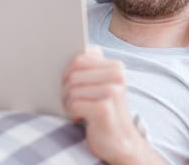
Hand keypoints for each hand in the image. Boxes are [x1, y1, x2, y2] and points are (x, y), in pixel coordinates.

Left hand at [62, 48, 164, 164]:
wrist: (121, 142)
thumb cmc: (104, 109)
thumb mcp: (100, 84)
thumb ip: (89, 65)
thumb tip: (67, 46)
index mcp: (116, 66)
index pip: (78, 59)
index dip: (67, 73)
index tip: (72, 86)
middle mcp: (117, 76)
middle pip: (73, 74)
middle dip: (66, 89)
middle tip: (72, 101)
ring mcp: (112, 92)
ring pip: (71, 89)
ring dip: (68, 103)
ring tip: (78, 110)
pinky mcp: (104, 109)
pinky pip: (74, 104)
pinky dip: (72, 113)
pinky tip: (81, 118)